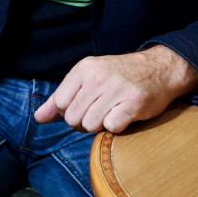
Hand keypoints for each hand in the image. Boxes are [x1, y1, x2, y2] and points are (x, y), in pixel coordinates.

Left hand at [34, 46, 197, 133]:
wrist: (159, 69)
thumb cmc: (118, 76)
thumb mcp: (87, 78)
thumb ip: (59, 98)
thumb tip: (38, 117)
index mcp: (84, 68)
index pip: (59, 104)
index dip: (69, 112)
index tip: (84, 106)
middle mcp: (98, 77)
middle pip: (73, 118)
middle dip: (84, 122)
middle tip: (100, 110)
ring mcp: (117, 89)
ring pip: (90, 125)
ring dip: (101, 125)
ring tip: (112, 111)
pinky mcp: (134, 103)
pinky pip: (112, 128)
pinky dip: (117, 126)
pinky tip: (125, 114)